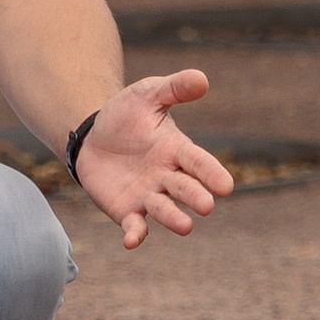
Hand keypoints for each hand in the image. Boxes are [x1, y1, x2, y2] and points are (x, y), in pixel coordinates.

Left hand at [70, 69, 232, 249]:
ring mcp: (148, 196)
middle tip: (206, 205)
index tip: (225, 186)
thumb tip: (202, 79)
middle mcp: (167, 176)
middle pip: (185, 188)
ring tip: (186, 227)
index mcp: (177, 150)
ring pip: (164, 210)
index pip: (198, 162)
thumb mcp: (148, 94)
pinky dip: (135, 234)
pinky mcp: (127, 211)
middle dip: (195, 196)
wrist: (93, 135)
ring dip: (174, 218)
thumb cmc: (127, 114)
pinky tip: (132, 241)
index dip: (211, 173)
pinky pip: (134, 225)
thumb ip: (174, 88)